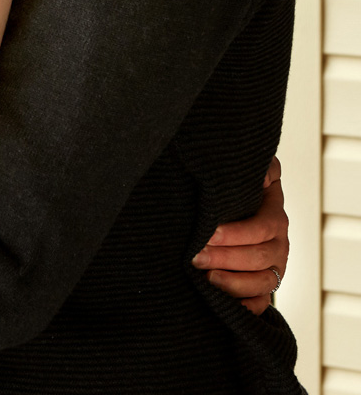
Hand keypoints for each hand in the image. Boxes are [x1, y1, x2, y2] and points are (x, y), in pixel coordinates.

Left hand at [192, 156, 287, 314]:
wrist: (237, 209)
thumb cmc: (238, 190)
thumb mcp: (249, 173)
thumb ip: (260, 168)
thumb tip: (263, 173)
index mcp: (275, 218)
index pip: (261, 228)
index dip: (236, 234)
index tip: (208, 233)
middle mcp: (279, 246)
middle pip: (259, 258)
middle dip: (226, 258)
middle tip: (196, 256)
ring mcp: (274, 268)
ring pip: (263, 283)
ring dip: (234, 283)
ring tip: (207, 278)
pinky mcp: (263, 286)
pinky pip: (261, 303)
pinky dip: (247, 307)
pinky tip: (226, 305)